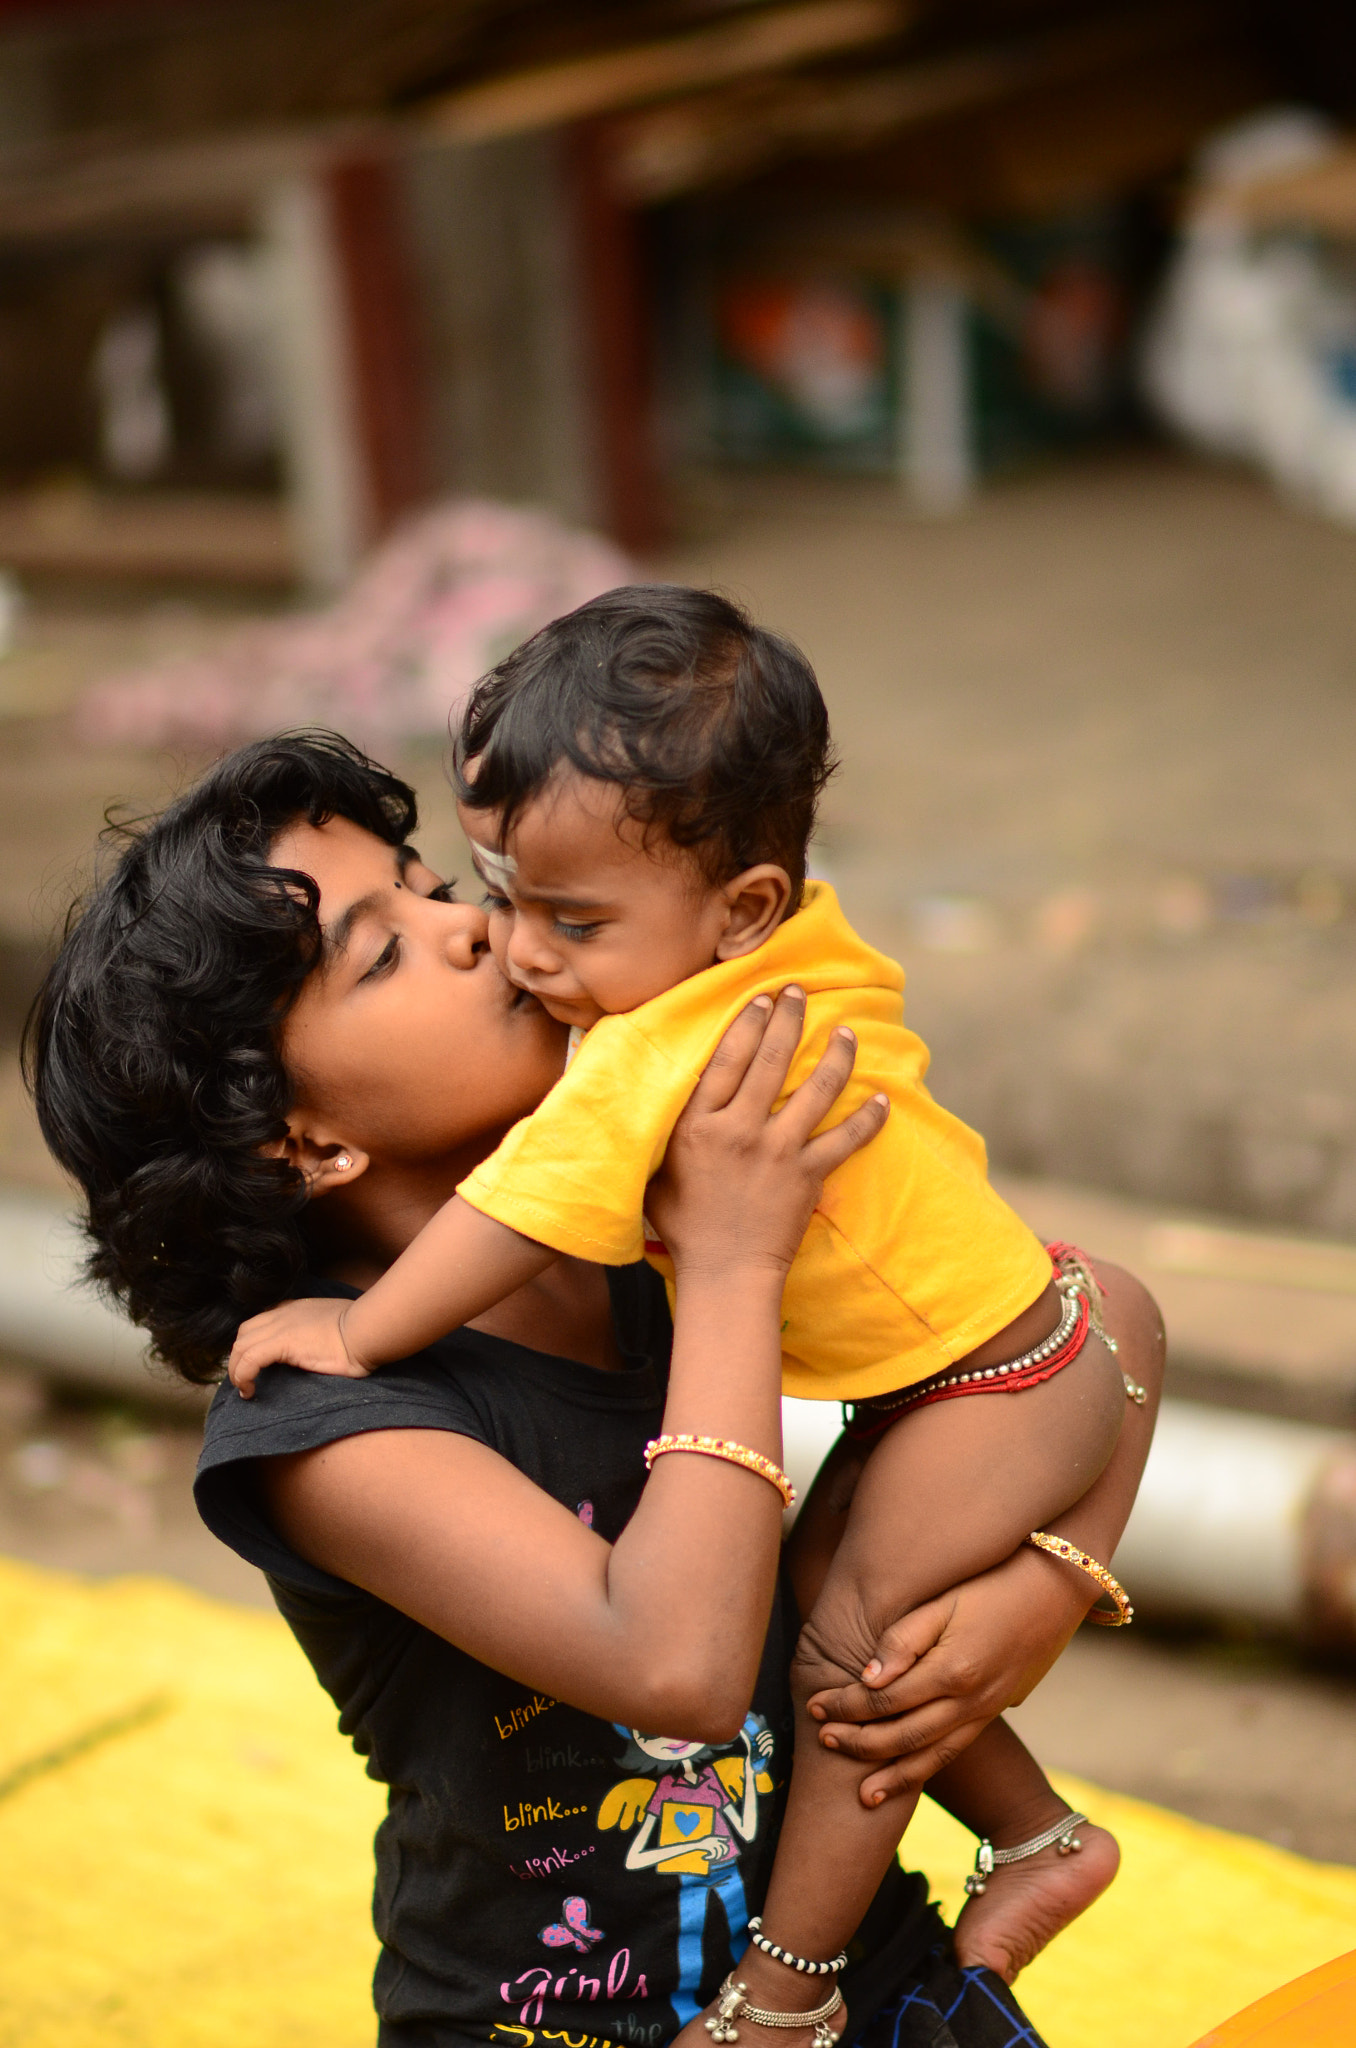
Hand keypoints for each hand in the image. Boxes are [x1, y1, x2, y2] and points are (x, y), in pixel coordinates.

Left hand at [227, 1297, 369, 1398]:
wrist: (366, 1330)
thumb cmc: (361, 1332)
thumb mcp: (336, 1326)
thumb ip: (320, 1332)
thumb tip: (320, 1348)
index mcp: (295, 1309)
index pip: (260, 1323)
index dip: (251, 1345)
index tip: (256, 1367)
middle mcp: (282, 1314)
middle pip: (243, 1334)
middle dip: (238, 1358)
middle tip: (247, 1381)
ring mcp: (280, 1327)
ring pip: (239, 1347)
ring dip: (237, 1370)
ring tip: (246, 1390)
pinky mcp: (281, 1343)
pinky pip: (248, 1360)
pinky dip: (243, 1376)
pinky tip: (250, 1391)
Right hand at [645, 986, 888, 1282]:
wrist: (726, 1274)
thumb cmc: (685, 1227)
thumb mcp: (655, 1173)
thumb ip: (660, 1132)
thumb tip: (647, 1098)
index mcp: (698, 1126)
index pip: (727, 1059)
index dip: (748, 1023)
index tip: (762, 999)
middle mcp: (740, 1130)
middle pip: (771, 1060)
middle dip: (789, 1019)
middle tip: (800, 993)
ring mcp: (777, 1151)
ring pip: (815, 1089)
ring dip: (835, 1056)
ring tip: (846, 1032)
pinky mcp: (807, 1175)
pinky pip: (846, 1139)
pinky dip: (868, 1119)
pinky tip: (883, 1099)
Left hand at [806, 1546, 1089, 1805]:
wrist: (1052, 1592)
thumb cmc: (990, 1586)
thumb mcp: (943, 1602)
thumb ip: (904, 1640)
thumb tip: (868, 1679)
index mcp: (951, 1670)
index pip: (884, 1700)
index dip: (846, 1706)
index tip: (816, 1704)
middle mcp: (969, 1701)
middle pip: (903, 1736)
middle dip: (858, 1742)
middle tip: (822, 1739)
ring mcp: (984, 1712)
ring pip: (931, 1757)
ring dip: (892, 1775)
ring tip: (860, 1794)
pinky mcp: (993, 1714)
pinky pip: (954, 1752)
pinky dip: (925, 1771)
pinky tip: (904, 1780)